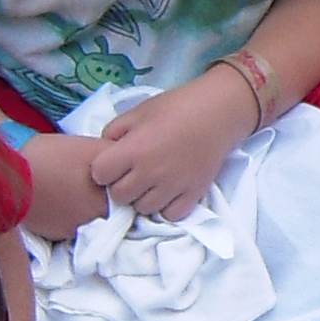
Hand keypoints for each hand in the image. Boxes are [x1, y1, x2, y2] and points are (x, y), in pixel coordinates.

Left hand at [88, 73, 249, 222]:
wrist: (219, 111)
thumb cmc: (177, 106)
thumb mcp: (138, 111)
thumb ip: (114, 131)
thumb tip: (105, 151)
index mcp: (133, 150)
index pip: (99, 174)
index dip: (103, 168)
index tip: (114, 162)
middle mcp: (150, 173)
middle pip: (119, 196)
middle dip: (121, 185)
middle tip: (133, 172)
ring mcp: (173, 187)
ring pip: (143, 208)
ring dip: (143, 197)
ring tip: (152, 181)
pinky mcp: (194, 194)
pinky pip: (170, 215)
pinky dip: (167, 206)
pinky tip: (169, 192)